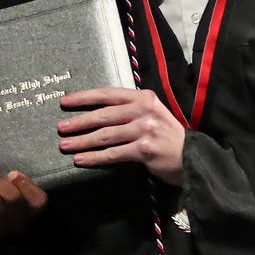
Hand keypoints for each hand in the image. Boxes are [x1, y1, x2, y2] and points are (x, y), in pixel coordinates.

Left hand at [57, 87, 185, 184]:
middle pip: (103, 115)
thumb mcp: (153, 113)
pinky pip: (112, 153)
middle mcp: (144, 110)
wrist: (193, 157)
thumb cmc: (168, 136)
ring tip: (65, 145)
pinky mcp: (144, 149)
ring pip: (105, 135)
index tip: (65, 102)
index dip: (84, 97)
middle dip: (78, 122)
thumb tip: (97, 113)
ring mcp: (144, 129)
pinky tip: (81, 160)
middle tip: (61, 128)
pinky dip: (94, 157)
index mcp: (144, 98)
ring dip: (82, 141)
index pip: (108, 94)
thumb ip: (131, 109)